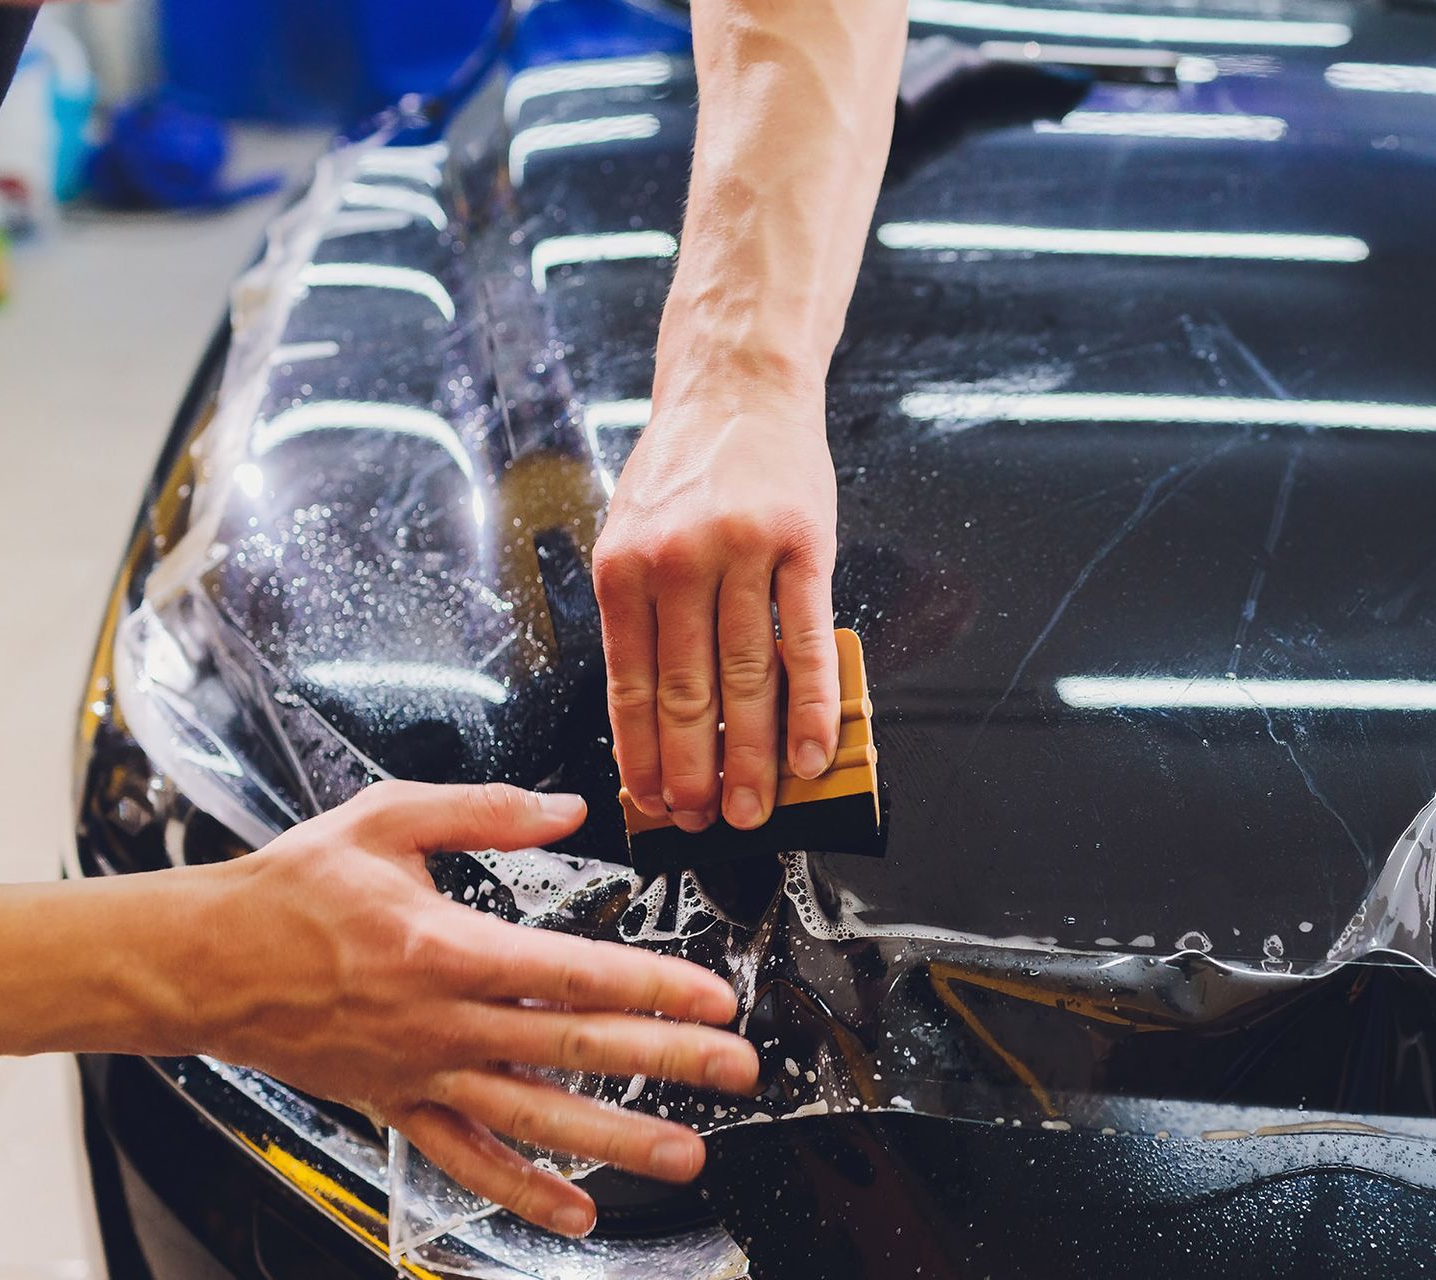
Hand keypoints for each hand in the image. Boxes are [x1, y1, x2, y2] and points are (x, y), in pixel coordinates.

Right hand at [190, 781, 758, 1237]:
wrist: (201, 961)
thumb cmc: (291, 889)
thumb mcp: (386, 818)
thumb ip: (485, 811)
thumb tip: (569, 808)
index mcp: (447, 948)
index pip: (576, 974)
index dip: (654, 986)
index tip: (715, 997)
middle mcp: (442, 1022)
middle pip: (576, 1048)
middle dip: (668, 1061)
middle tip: (737, 1072)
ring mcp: (421, 1073)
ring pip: (535, 1116)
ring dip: (616, 1139)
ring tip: (686, 1154)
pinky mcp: (397, 1105)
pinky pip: (468, 1159)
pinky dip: (523, 1192)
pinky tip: (576, 1214)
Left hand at [594, 371, 839, 832]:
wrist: (738, 385)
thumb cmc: (686, 467)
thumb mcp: (632, 533)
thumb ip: (639, 615)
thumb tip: (650, 717)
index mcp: (623, 568)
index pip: (629, 686)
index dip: (642, 756)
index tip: (653, 806)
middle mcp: (676, 561)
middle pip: (686, 692)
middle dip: (694, 770)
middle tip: (703, 823)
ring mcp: (742, 551)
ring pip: (748, 676)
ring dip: (751, 754)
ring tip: (754, 807)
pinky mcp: (803, 544)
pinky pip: (808, 638)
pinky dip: (812, 703)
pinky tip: (811, 749)